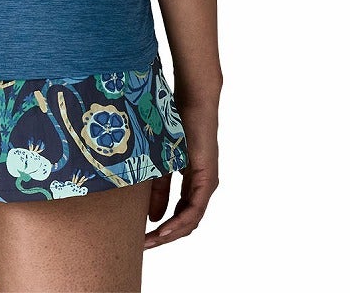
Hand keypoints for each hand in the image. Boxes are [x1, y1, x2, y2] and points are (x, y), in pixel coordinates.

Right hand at [144, 104, 218, 247]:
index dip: (162, 230)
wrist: (192, 102)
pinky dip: (179, 222)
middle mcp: (202, 188)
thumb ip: (158, 189)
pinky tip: (164, 229)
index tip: (141, 238)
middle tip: (143, 246)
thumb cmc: (176, 125)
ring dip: (171, 234)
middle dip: (163, 237)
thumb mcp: (159, 162)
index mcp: (192, 184)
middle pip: (185, 223)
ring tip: (151, 241)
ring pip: (191, 220)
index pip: (179, 215)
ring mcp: (207, 184)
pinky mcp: (208, 179)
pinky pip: (195, 209)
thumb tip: (153, 217)